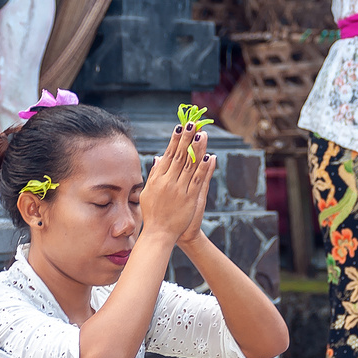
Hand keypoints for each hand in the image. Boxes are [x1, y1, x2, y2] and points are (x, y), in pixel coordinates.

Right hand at [139, 125, 213, 241]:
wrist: (159, 233)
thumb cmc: (153, 213)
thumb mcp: (148, 192)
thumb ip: (154, 174)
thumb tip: (158, 157)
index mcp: (158, 178)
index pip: (168, 155)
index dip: (175, 140)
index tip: (180, 127)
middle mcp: (168, 181)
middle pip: (179, 156)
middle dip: (186, 139)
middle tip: (192, 124)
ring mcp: (179, 189)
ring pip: (189, 165)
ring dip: (197, 148)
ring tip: (202, 134)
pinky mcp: (189, 198)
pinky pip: (197, 180)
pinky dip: (203, 168)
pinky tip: (208, 156)